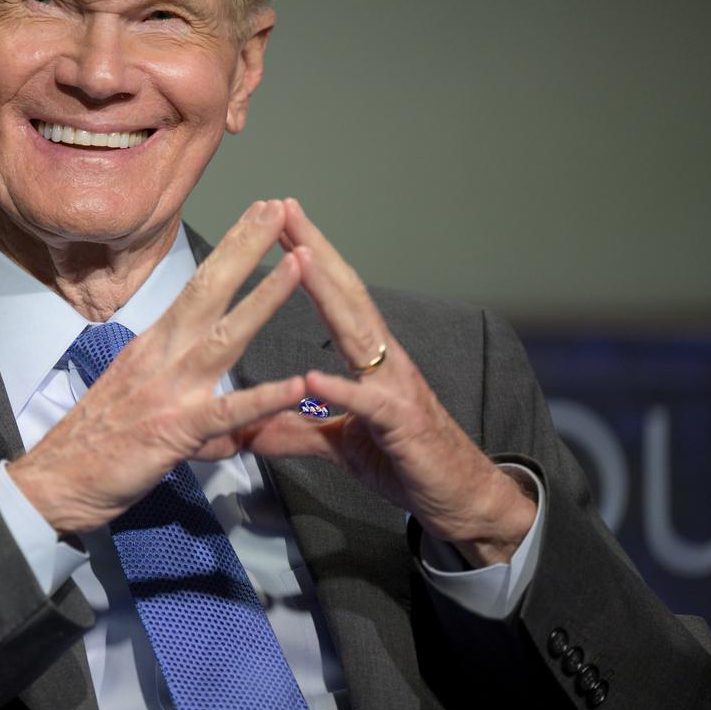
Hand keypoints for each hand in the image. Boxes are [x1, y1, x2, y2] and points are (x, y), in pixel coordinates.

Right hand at [8, 199, 308, 534]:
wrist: (54, 480)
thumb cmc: (94, 443)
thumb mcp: (141, 401)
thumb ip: (184, 394)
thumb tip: (219, 410)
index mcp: (154, 344)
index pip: (197, 285)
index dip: (229, 249)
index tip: (256, 215)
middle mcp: (162, 355)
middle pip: (209, 289)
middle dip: (245, 246)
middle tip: (276, 207)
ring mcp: (169, 390)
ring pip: (224, 335)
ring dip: (264, 298)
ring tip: (299, 264)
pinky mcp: (176, 430)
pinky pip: (227, 412)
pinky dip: (262, 397)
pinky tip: (295, 384)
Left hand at [242, 199, 536, 565]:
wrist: (462, 501)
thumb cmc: (407, 461)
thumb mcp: (339, 444)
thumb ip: (296, 431)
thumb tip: (249, 429)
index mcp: (369, 357)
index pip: (334, 296)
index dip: (306, 258)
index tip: (278, 222)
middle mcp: (384, 360)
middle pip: (346, 294)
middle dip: (315, 249)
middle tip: (285, 208)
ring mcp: (396, 388)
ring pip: (360, 332)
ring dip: (329, 293)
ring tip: (300, 258)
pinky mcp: (402, 425)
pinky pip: (368, 404)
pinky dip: (342, 389)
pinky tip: (315, 375)